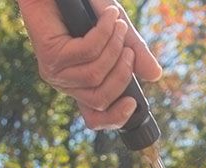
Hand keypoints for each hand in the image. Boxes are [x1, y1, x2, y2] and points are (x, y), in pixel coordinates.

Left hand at [17, 0, 163, 131]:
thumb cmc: (83, 9)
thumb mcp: (116, 32)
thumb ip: (133, 52)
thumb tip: (154, 75)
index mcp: (79, 86)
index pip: (94, 118)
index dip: (114, 119)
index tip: (132, 104)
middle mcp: (65, 83)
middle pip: (100, 100)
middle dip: (122, 73)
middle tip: (129, 48)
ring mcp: (55, 72)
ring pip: (95, 75)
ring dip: (115, 46)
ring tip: (118, 23)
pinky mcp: (50, 55)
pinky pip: (88, 51)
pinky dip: (105, 31)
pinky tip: (109, 15)